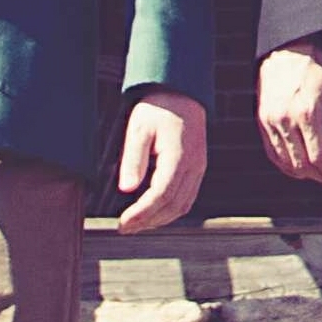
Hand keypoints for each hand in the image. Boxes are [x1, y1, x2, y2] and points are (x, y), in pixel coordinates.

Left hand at [113, 88, 208, 232]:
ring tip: (137, 224)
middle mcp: (194, 166)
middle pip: (174, 205)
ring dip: (160, 219)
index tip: (123, 222)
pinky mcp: (198, 168)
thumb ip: (132, 160)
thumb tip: (126, 189)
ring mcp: (199, 168)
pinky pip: (187, 197)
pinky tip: (153, 212)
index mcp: (179, 156)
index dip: (142, 213)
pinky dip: (170, 210)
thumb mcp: (138, 129)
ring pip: (183, 205)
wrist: (182, 93)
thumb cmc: (157, 110)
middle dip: (149, 221)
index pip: (161, 195)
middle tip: (125, 228)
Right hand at [258, 42, 321, 187]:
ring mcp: (269, 122)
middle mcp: (284, 119)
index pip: (319, 157)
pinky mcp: (261, 121)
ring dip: (305, 173)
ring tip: (320, 172)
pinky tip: (301, 166)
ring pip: (286, 163)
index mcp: (307, 112)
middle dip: (321, 176)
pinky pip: (273, 153)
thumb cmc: (318, 67)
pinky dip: (287, 165)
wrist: (288, 49)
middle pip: (302, 165)